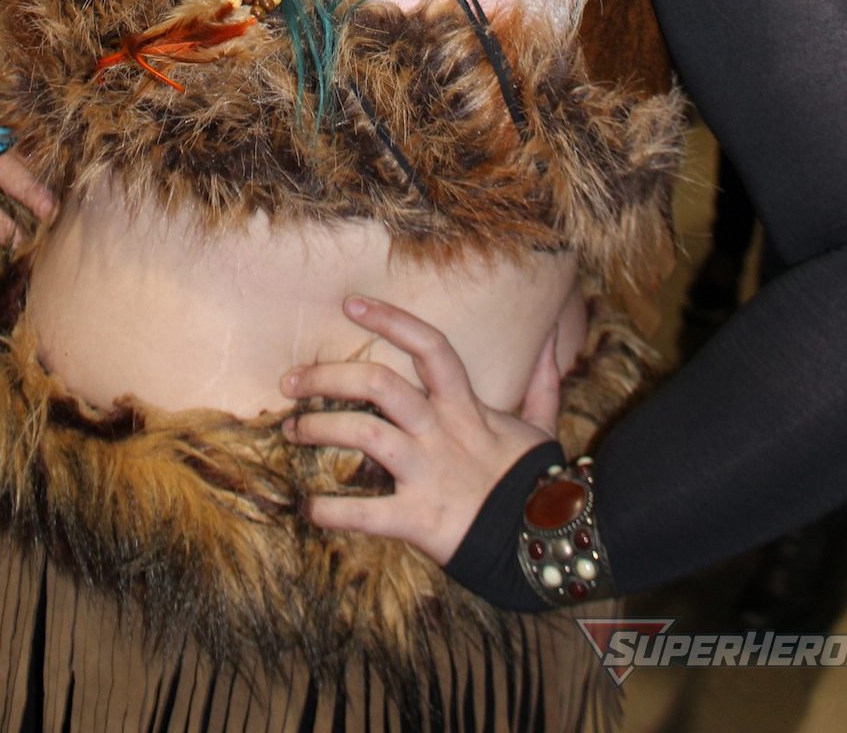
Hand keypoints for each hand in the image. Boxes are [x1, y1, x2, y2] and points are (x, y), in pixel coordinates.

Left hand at [281, 296, 560, 565]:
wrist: (545, 542)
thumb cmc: (536, 481)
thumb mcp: (542, 425)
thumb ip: (543, 382)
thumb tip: (554, 340)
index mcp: (466, 406)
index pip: (429, 346)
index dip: (390, 319)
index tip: (350, 304)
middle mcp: (441, 431)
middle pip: (379, 385)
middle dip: (328, 377)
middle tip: (292, 381)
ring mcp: (427, 473)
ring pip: (364, 434)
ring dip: (319, 428)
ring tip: (292, 430)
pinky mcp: (418, 518)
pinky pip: (365, 512)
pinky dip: (331, 510)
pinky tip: (309, 508)